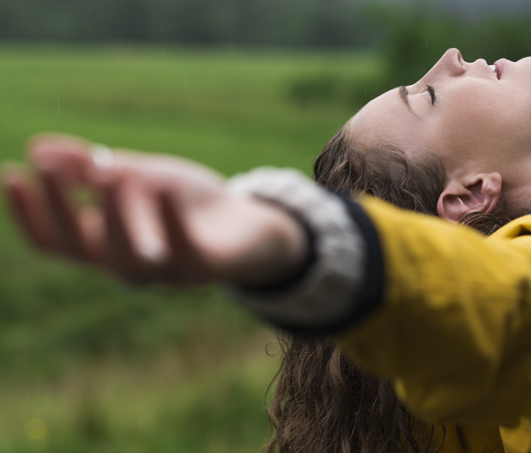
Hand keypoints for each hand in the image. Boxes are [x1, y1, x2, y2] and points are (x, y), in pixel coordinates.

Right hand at [1, 134, 307, 286]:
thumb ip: (93, 168)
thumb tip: (38, 147)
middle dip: (60, 209)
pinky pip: (184, 248)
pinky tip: (159, 185)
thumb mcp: (138, 178)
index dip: (28, 213)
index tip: (11, 173)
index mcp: (106, 245)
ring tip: (108, 173)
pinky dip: (170, 219)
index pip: (53, 241)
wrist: (249, 225)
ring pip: (129, 258)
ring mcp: (167, 271)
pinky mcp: (205, 266)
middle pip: (82, 249)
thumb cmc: (186, 204)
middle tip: (46, 167)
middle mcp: (129, 266)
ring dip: (115, 215)